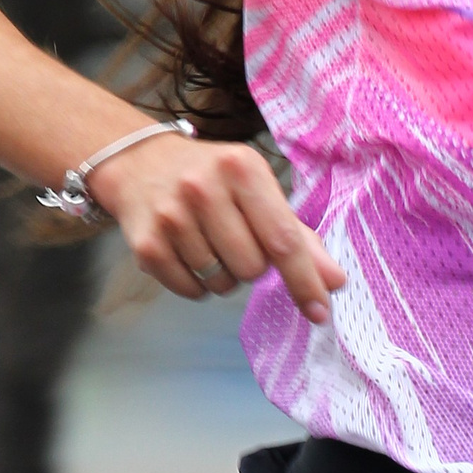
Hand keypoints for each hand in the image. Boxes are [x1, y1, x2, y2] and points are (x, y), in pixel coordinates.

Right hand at [89, 132, 344, 324]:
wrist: (139, 162)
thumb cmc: (211, 177)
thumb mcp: (255, 188)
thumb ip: (296, 234)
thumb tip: (333, 281)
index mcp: (241, 169)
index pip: (282, 239)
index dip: (304, 280)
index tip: (320, 310)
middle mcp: (203, 189)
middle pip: (252, 268)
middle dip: (252, 264)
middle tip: (236, 238)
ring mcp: (171, 217)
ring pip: (222, 283)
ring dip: (225, 274)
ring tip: (210, 243)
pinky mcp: (146, 245)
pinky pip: (191, 291)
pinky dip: (198, 284)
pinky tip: (188, 253)